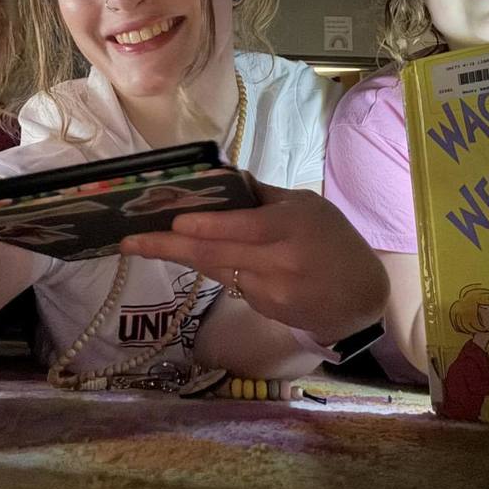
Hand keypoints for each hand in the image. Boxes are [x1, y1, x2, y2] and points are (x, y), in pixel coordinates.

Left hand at [120, 176, 388, 343]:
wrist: (360, 297)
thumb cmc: (334, 240)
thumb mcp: (306, 206)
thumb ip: (261, 196)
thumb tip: (218, 178)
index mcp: (292, 228)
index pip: (242, 228)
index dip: (207, 227)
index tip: (173, 222)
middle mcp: (279, 262)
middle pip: (215, 256)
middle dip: (167, 248)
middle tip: (128, 241)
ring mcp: (271, 292)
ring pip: (215, 270)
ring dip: (179, 257)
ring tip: (142, 242)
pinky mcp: (265, 310)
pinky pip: (230, 283)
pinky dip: (214, 266)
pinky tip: (199, 255)